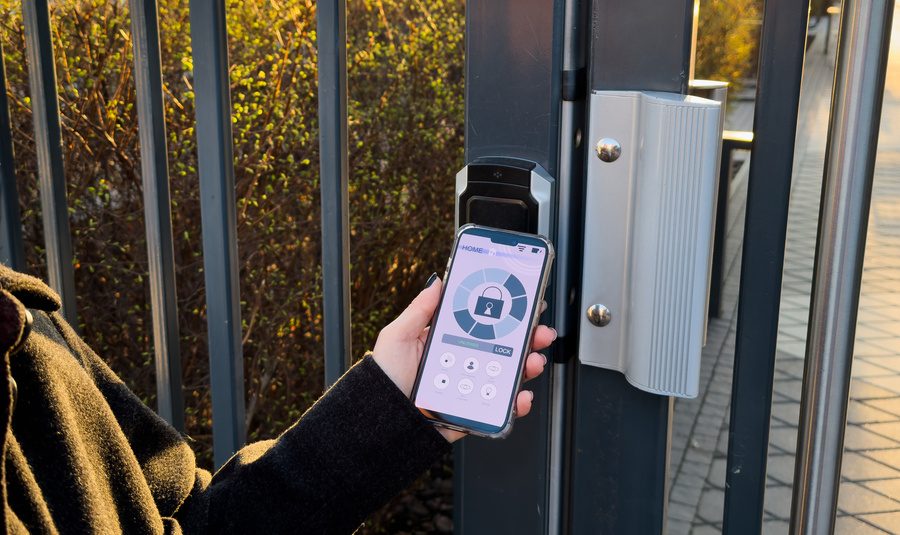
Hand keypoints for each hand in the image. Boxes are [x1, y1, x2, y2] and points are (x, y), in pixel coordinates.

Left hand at [371, 274, 555, 442]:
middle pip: (502, 349)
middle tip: (540, 332)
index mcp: (446, 343)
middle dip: (527, 339)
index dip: (505, 316)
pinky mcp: (470, 414)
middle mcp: (461, 364)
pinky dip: (514, 403)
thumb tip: (437, 281)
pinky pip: (497, 409)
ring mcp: (468, 389)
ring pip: (505, 376)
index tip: (524, 305)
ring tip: (533, 361)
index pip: (482, 325)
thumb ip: (419, 310)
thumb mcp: (397, 336)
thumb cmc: (383, 379)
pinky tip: (520, 395)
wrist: (377, 423)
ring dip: (527, 367)